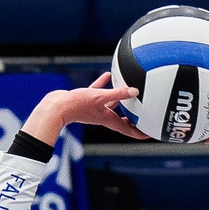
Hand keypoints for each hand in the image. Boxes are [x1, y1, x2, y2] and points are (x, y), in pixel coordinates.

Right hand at [22, 73, 147, 146]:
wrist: (57, 106)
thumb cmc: (77, 105)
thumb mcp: (100, 97)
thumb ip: (118, 93)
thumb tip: (135, 91)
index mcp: (109, 120)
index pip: (129, 131)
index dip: (141, 133)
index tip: (151, 134)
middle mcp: (104, 116)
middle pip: (123, 121)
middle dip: (135, 120)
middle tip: (146, 116)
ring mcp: (96, 109)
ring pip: (113, 106)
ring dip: (122, 101)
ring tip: (131, 93)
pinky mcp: (88, 101)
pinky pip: (100, 92)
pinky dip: (106, 85)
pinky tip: (109, 75)